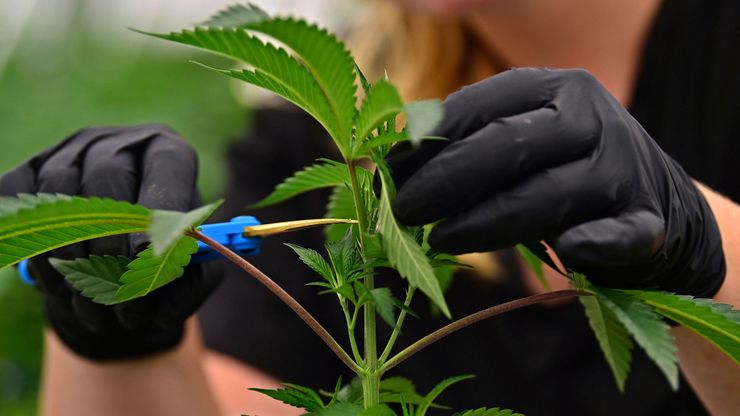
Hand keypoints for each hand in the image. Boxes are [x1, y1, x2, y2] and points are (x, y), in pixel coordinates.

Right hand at [0, 124, 221, 359]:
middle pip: (109, 177)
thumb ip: (189, 280)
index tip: (149, 253)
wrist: (119, 257)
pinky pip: (19, 201)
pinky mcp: (30, 169)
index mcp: (168, 154)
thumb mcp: (193, 269)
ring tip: (88, 300)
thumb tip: (159, 290)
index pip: (168, 165)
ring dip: (70, 254)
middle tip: (117, 290)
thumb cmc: (164, 256)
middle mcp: (120, 144)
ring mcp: (70, 151)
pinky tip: (57, 282)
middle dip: (111, 242)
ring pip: (60, 194)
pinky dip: (34, 248)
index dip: (160, 207)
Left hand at [389, 68, 724, 296]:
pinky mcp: (648, 222)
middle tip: (402, 211)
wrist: (656, 202)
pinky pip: (617, 235)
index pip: (483, 105)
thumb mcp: (522, 141)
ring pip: (547, 196)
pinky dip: (592, 244)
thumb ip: (470, 144)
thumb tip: (391, 163)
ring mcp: (624, 170)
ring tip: (438, 239)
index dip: (430, 139)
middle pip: (508, 146)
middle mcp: (592, 120)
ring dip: (484, 223)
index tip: (389, 170)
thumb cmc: (563, 171)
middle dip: (446, 181)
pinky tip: (569, 252)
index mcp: (557, 88)